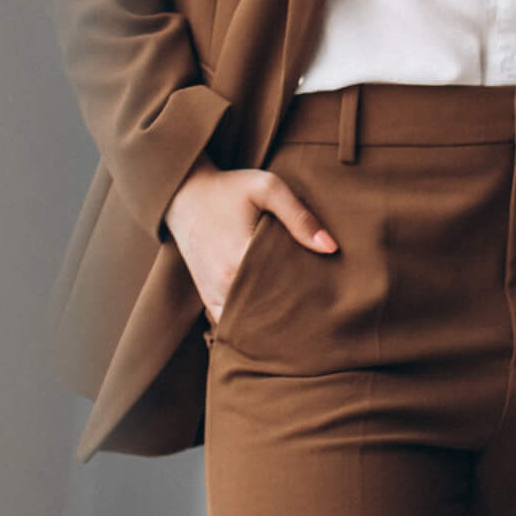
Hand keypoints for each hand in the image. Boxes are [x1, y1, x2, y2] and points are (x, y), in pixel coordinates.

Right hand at [164, 161, 334, 323]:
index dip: (310, 294)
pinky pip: (231, 326)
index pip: (285, 291)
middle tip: (322, 310)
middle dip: (296, 314)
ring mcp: (214, 296)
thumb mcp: (267, 188)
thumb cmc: (229, 190)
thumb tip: (331, 248)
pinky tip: (272, 322)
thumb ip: (299, 217)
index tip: (330, 294)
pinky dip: (251, 327)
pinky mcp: (209, 299)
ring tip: (300, 318)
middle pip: (270, 313)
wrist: (185, 195)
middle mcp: (225, 285)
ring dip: (272, 325)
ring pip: (250, 326)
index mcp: (241, 258)